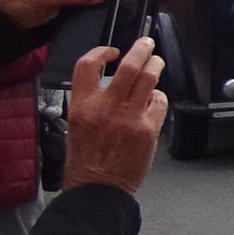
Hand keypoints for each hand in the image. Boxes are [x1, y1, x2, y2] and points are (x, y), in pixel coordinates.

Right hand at [60, 33, 165, 195]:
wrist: (97, 190)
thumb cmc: (85, 163)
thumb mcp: (75, 127)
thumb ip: (91, 103)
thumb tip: (108, 85)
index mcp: (81, 107)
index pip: (86, 66)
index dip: (100, 52)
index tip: (112, 51)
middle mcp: (105, 108)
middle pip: (129, 66)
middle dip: (141, 49)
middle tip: (146, 44)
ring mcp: (129, 117)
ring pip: (149, 78)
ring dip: (156, 66)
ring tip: (156, 63)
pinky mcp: (147, 129)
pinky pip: (159, 103)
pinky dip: (158, 98)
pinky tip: (153, 102)